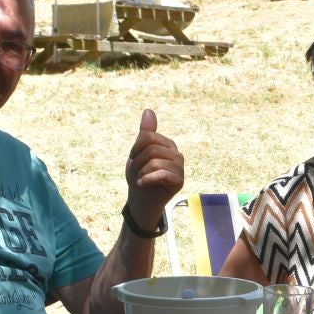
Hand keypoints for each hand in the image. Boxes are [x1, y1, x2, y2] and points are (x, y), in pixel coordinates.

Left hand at [124, 108, 184, 230]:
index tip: (133, 160)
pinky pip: (161, 173)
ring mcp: (180, 168)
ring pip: (155, 161)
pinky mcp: (180, 182)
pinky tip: (142, 184)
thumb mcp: (138, 154)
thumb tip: (149, 110)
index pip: (149, 137)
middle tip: (137, 173)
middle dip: (138, 162)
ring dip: (141, 173)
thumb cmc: (140, 177)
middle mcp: (176, 154)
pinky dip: (147, 179)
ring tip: (140, 180)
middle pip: (152, 148)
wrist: (141, 203)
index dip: (136, 149)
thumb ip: (145, 134)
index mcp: (167, 145)